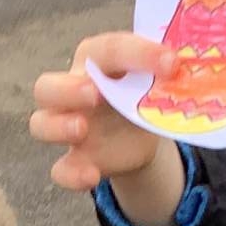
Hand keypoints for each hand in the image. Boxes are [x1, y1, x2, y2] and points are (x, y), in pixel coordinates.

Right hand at [30, 32, 175, 192]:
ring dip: (58, 127)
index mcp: (96, 59)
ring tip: (81, 129)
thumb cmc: (143, 89)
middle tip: (93, 94)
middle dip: (66, 89)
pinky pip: (60, 169)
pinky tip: (92, 175)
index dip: (138, 53)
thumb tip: (185, 65)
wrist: (140, 132)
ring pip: (40, 124)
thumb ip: (165, 70)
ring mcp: (68, 126)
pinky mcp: (76, 158)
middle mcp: (72, 90)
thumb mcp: (157, 77)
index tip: (171, 63)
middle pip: (46, 87)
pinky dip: (72, 174)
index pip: (108, 49)